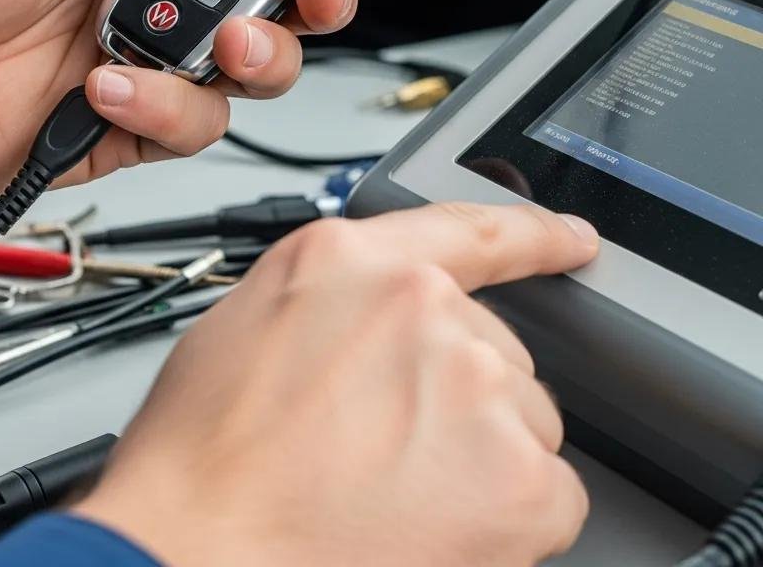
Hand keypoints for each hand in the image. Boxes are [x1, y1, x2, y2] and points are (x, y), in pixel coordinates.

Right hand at [77, 203, 598, 566]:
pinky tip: (437, 525)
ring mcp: (473, 385)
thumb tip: (380, 319)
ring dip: (482, 453)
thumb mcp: (253, 321)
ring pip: (524, 419)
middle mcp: (422, 306)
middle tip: (388, 441)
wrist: (194, 547)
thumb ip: (338, 299)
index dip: (534, 232)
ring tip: (398, 488)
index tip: (571, 239)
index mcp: (355, 263)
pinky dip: (512, 517)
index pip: (471, 229)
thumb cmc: (204, 454)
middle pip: (494, 348)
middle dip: (460, 394)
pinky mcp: (516, 475)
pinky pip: (552, 491)